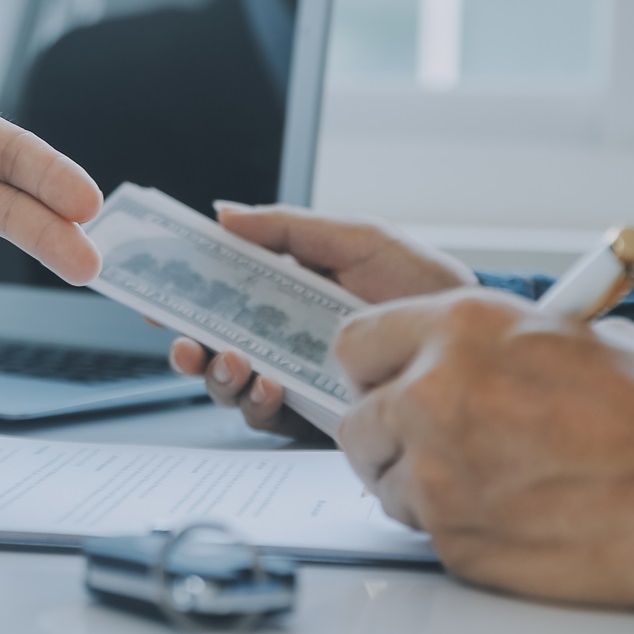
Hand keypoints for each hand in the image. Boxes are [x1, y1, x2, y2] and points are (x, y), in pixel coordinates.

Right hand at [170, 203, 475, 438]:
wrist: (476, 343)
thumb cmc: (424, 285)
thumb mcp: (357, 240)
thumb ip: (288, 228)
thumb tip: (223, 214)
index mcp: (287, 294)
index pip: (221, 297)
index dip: (184, 297)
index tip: (156, 296)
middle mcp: (286, 340)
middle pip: (214, 346)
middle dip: (188, 347)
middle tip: (186, 342)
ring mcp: (300, 381)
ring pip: (232, 386)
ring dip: (218, 375)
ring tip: (233, 361)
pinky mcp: (318, 420)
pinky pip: (268, 418)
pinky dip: (258, 401)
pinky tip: (268, 384)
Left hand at [334, 287, 633, 607]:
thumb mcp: (563, 334)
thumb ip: (486, 347)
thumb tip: (454, 361)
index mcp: (457, 330)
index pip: (356, 343)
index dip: (372, 370)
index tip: (382, 384)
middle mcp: (431, 394)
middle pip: (357, 423)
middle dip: (387, 434)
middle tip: (429, 441)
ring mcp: (435, 472)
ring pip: (383, 482)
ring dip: (418, 485)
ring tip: (486, 480)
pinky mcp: (452, 537)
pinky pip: (423, 530)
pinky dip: (454, 527)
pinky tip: (509, 513)